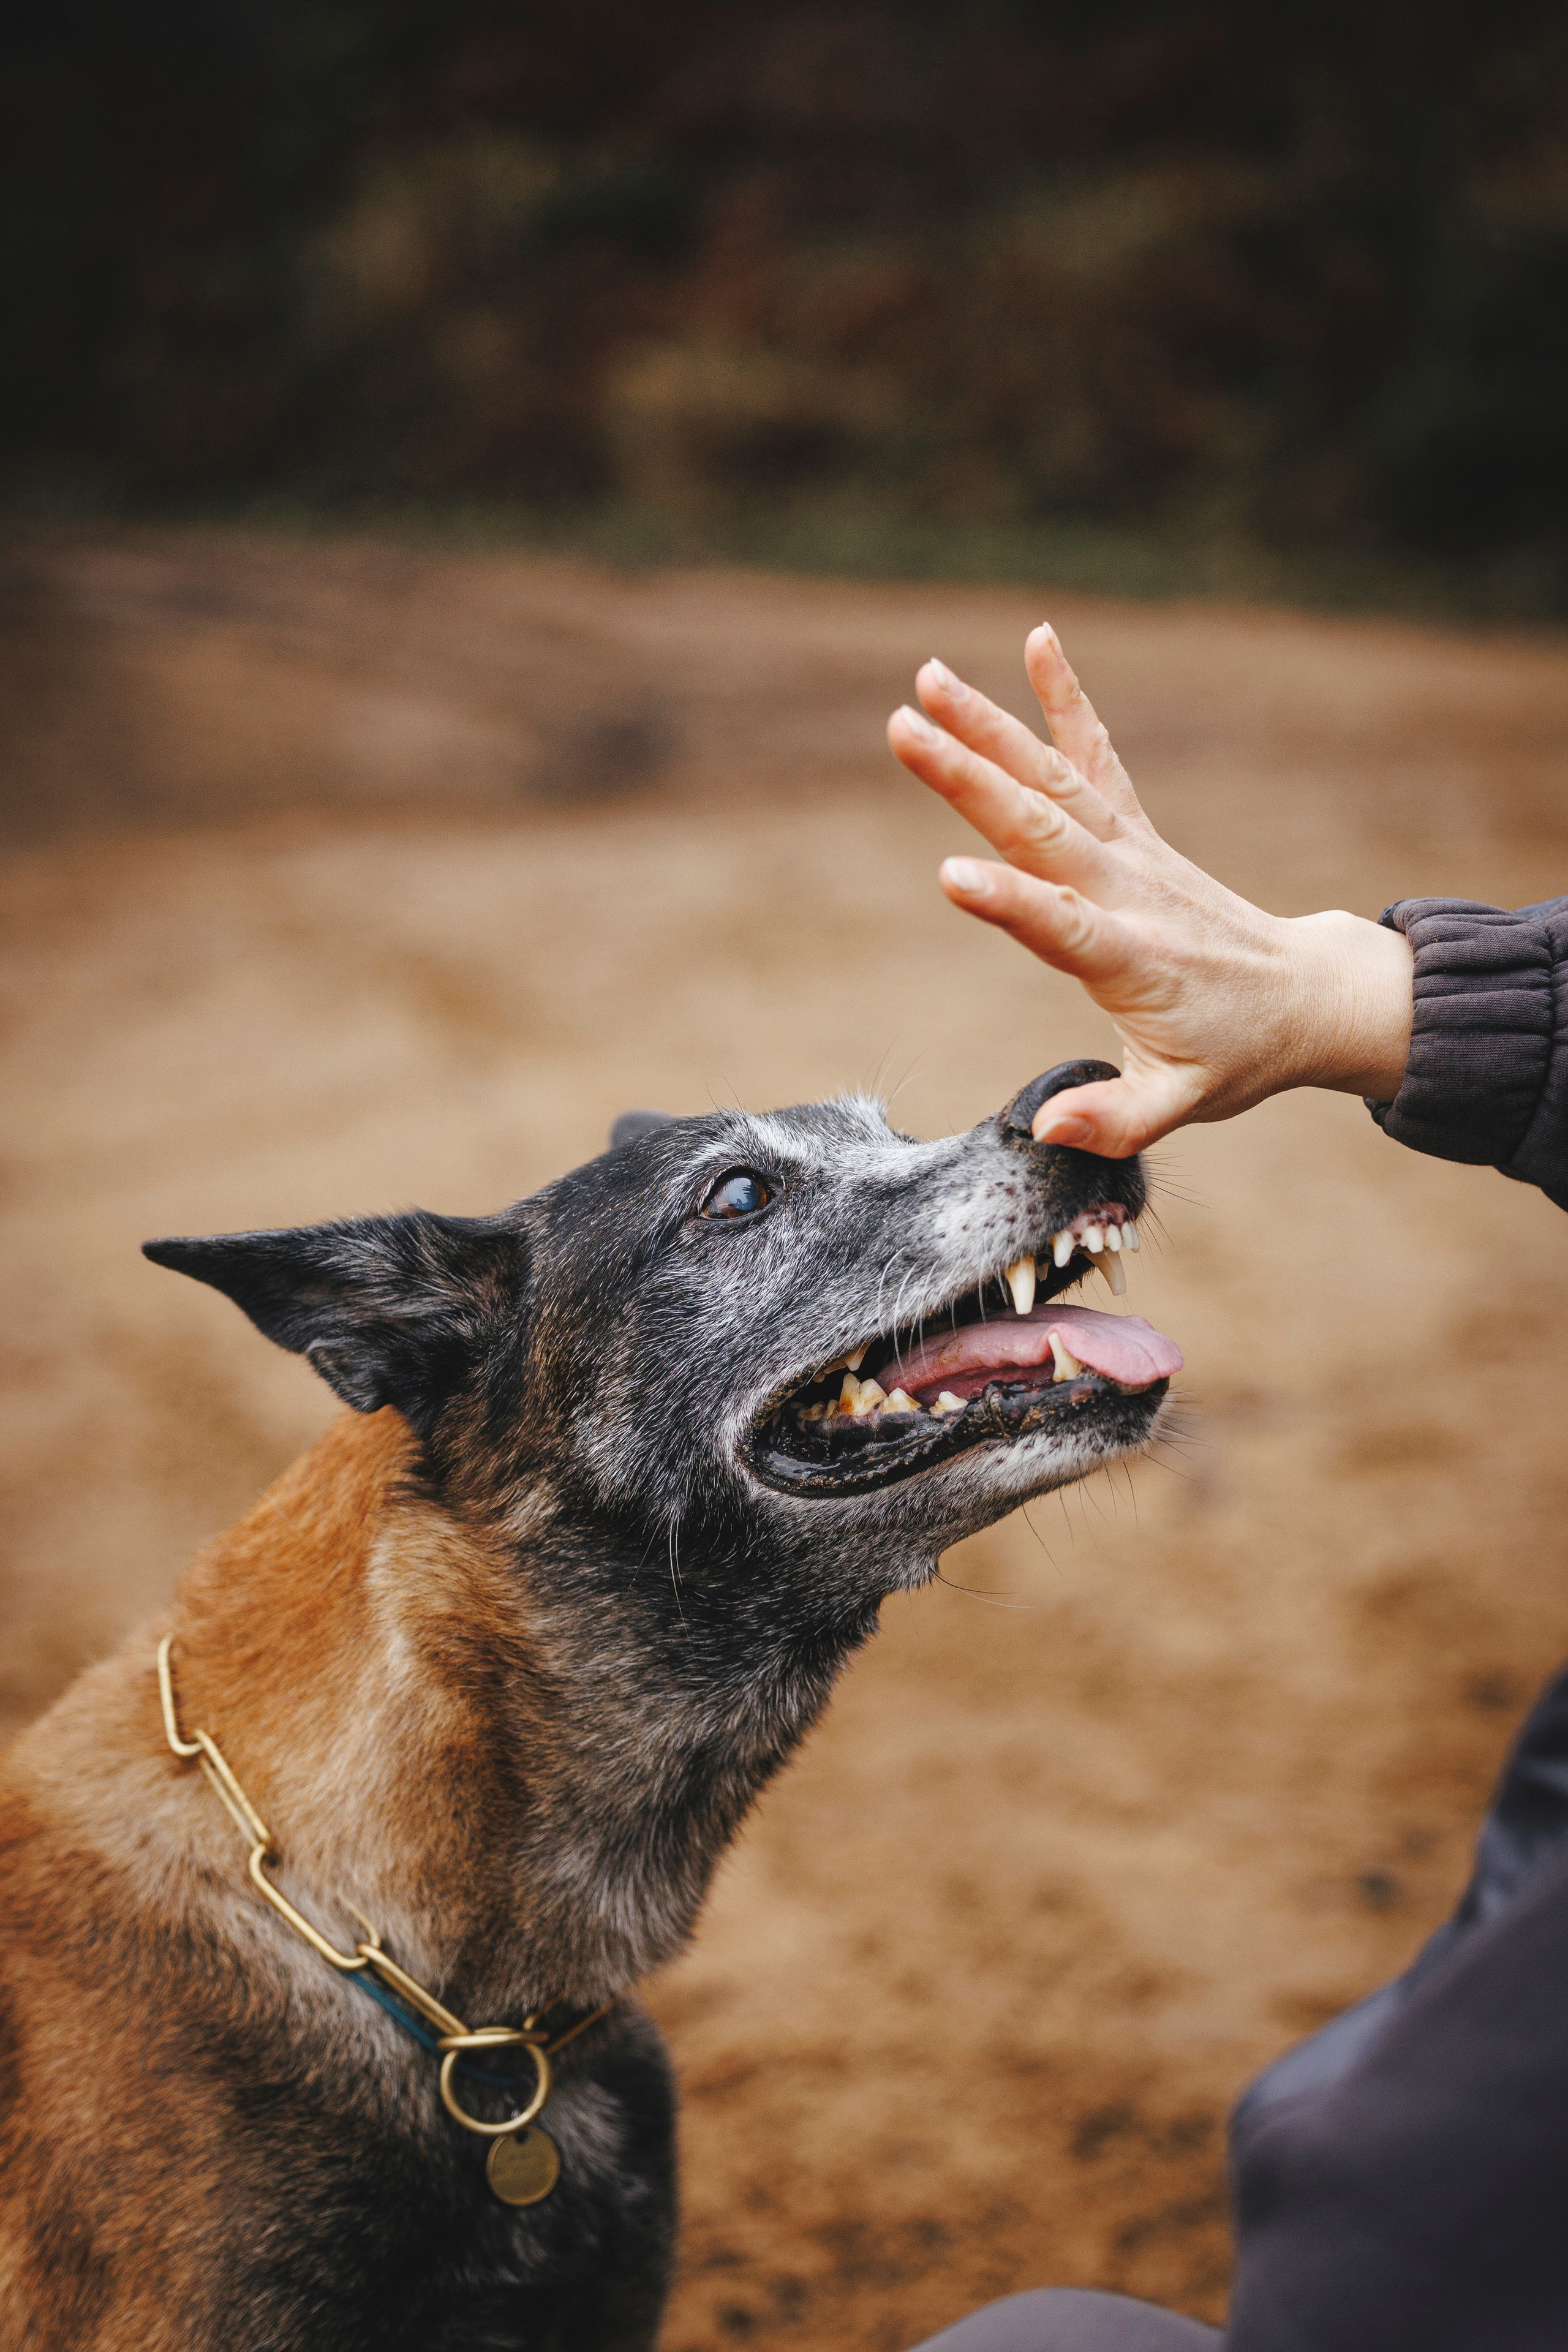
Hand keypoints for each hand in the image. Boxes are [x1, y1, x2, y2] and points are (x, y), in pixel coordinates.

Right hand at [887, 626, 1413, 1156]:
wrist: (1306, 994)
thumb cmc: (1236, 1055)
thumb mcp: (1183, 1105)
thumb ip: (1116, 1120)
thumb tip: (1049, 1132)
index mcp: (1135, 963)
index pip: (1065, 928)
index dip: (1011, 904)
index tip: (951, 876)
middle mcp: (1130, 894)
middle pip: (1042, 828)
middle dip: (969, 779)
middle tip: (902, 729)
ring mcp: (1133, 855)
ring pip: (1055, 781)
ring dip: (992, 728)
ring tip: (929, 680)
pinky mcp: (1136, 834)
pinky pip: (1098, 758)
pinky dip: (1067, 701)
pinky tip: (1039, 642)